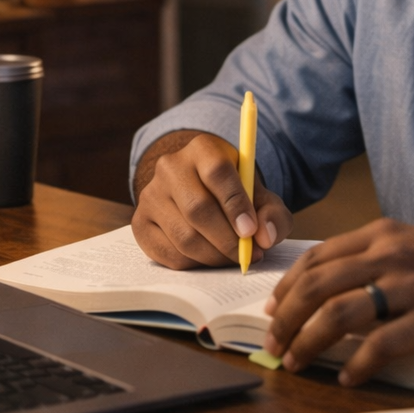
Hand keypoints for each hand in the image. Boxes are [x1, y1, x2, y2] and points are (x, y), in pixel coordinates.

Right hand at [132, 131, 293, 268]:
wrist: (199, 192)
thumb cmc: (234, 194)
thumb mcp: (260, 196)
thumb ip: (272, 213)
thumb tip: (265, 237)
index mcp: (202, 149)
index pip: (217, 172)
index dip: (236, 205)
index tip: (251, 232)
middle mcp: (170, 167)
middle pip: (198, 209)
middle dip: (228, 240)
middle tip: (248, 255)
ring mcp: (150, 195)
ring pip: (184, 236)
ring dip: (214, 256)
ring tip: (232, 257)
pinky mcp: (141, 223)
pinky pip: (168, 254)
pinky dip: (194, 264)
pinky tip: (209, 257)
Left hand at [261, 218, 413, 384]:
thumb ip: (374, 259)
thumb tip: (328, 289)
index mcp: (383, 235)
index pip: (316, 259)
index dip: (286, 288)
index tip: (273, 312)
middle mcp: (391, 256)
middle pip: (317, 287)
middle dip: (286, 320)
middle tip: (274, 345)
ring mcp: (411, 288)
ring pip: (338, 315)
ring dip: (308, 343)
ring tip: (297, 363)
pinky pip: (380, 347)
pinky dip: (356, 365)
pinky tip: (347, 378)